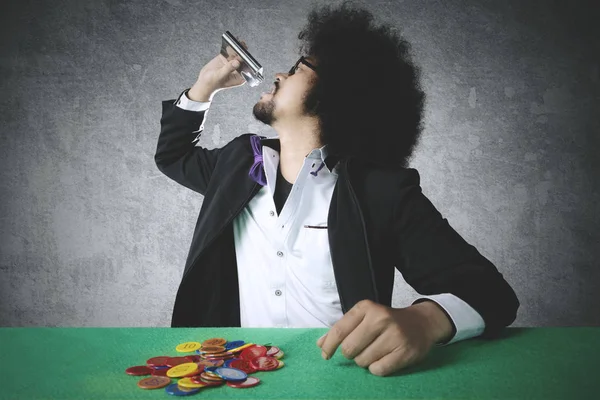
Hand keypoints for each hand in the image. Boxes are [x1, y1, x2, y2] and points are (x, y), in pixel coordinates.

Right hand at [196, 39, 249, 93]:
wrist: (203, 81)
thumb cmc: (212, 83)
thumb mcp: (220, 76)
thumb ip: (228, 69)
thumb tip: (237, 62)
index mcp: (239, 77)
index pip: (245, 68)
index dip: (246, 61)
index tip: (245, 55)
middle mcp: (236, 70)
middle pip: (241, 60)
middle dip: (242, 53)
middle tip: (243, 45)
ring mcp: (230, 64)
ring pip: (236, 55)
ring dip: (237, 48)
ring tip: (239, 41)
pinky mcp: (225, 59)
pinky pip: (229, 52)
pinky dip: (230, 47)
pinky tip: (231, 42)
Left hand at [316, 299, 451, 375]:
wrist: (422, 323)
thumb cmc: (387, 321)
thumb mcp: (364, 318)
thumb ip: (342, 329)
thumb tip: (320, 344)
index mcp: (366, 307)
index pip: (339, 330)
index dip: (329, 345)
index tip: (325, 354)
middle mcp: (380, 318)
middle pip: (349, 349)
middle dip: (351, 353)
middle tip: (361, 348)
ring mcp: (394, 335)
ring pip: (363, 361)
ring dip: (365, 361)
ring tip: (376, 351)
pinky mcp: (405, 352)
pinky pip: (378, 370)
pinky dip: (377, 368)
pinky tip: (384, 359)